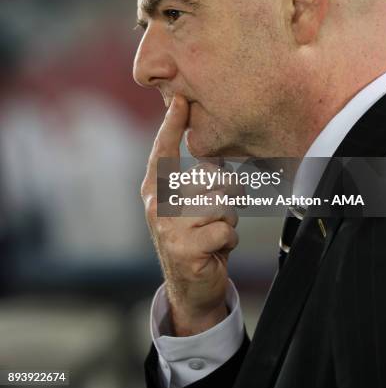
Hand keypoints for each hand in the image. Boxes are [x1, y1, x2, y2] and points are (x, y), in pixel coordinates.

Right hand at [141, 94, 238, 335]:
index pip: (162, 151)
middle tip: (218, 214)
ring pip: (221, 204)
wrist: (191, 287)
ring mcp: (167, 227)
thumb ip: (194, 183)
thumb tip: (215, 160)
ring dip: (228, 221)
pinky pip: (226, 230)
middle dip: (227, 196)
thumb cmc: (195, 238)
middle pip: (210, 178)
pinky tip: (215, 250)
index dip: (171, 124)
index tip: (179, 100)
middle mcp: (156, 204)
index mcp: (155, 189)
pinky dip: (229, 241)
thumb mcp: (188, 208)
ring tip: (214, 233)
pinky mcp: (184, 248)